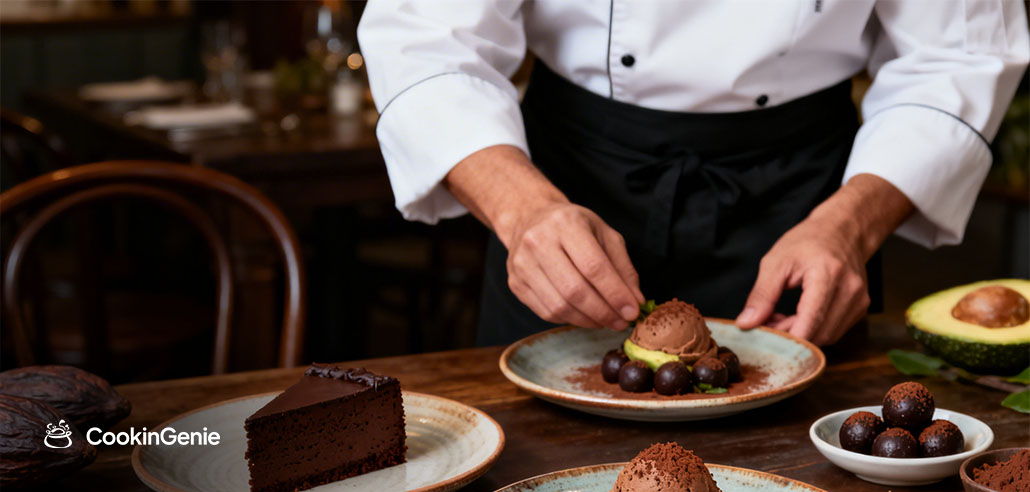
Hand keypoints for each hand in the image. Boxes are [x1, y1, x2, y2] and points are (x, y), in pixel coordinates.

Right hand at [443, 145, 643, 328]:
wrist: (529, 218)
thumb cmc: (572, 226)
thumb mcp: (604, 234)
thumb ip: (623, 267)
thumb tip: (635, 302)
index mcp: (565, 223)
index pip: (594, 266)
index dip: (615, 293)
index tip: (632, 310)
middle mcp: (538, 241)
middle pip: (575, 290)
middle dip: (604, 312)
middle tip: (621, 322)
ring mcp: (522, 264)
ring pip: (559, 306)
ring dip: (588, 320)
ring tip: (606, 321)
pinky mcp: (515, 283)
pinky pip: (546, 312)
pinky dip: (570, 319)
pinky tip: (585, 316)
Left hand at [735, 215, 870, 344]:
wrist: (843, 230)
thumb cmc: (808, 241)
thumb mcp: (776, 262)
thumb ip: (762, 295)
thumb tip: (746, 323)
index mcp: (828, 275)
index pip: (809, 323)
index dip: (785, 338)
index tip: (762, 335)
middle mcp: (850, 291)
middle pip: (817, 334)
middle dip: (788, 336)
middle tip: (767, 321)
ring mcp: (859, 302)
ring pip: (826, 337)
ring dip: (801, 334)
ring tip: (781, 316)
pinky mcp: (860, 309)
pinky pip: (833, 332)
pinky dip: (813, 330)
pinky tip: (798, 316)